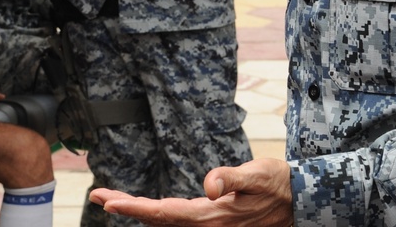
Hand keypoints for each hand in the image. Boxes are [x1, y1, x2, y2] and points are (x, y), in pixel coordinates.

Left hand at [88, 158, 292, 226]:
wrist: (300, 200)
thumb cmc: (279, 183)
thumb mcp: (258, 174)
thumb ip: (231, 178)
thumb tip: (208, 185)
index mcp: (214, 217)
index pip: (165, 213)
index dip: (134, 208)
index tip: (107, 201)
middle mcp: (208, 225)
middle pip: (158, 219)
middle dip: (127, 208)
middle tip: (96, 196)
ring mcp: (211, 226)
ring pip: (166, 221)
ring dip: (139, 211)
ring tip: (111, 199)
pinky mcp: (214, 222)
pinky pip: (178, 219)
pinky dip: (157, 213)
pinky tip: (146, 208)